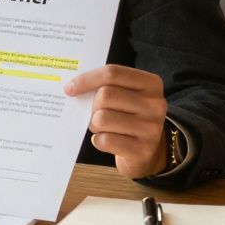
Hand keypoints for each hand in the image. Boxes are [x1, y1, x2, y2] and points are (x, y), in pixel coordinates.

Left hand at [63, 64, 168, 178]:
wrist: (148, 151)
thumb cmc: (129, 117)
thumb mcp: (126, 96)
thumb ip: (106, 87)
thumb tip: (72, 88)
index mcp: (151, 84)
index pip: (112, 73)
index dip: (86, 79)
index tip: (69, 88)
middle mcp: (155, 104)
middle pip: (105, 95)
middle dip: (91, 106)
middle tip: (93, 114)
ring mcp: (151, 128)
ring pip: (102, 118)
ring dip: (94, 124)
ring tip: (101, 128)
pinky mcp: (142, 150)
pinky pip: (105, 140)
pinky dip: (98, 140)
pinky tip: (106, 140)